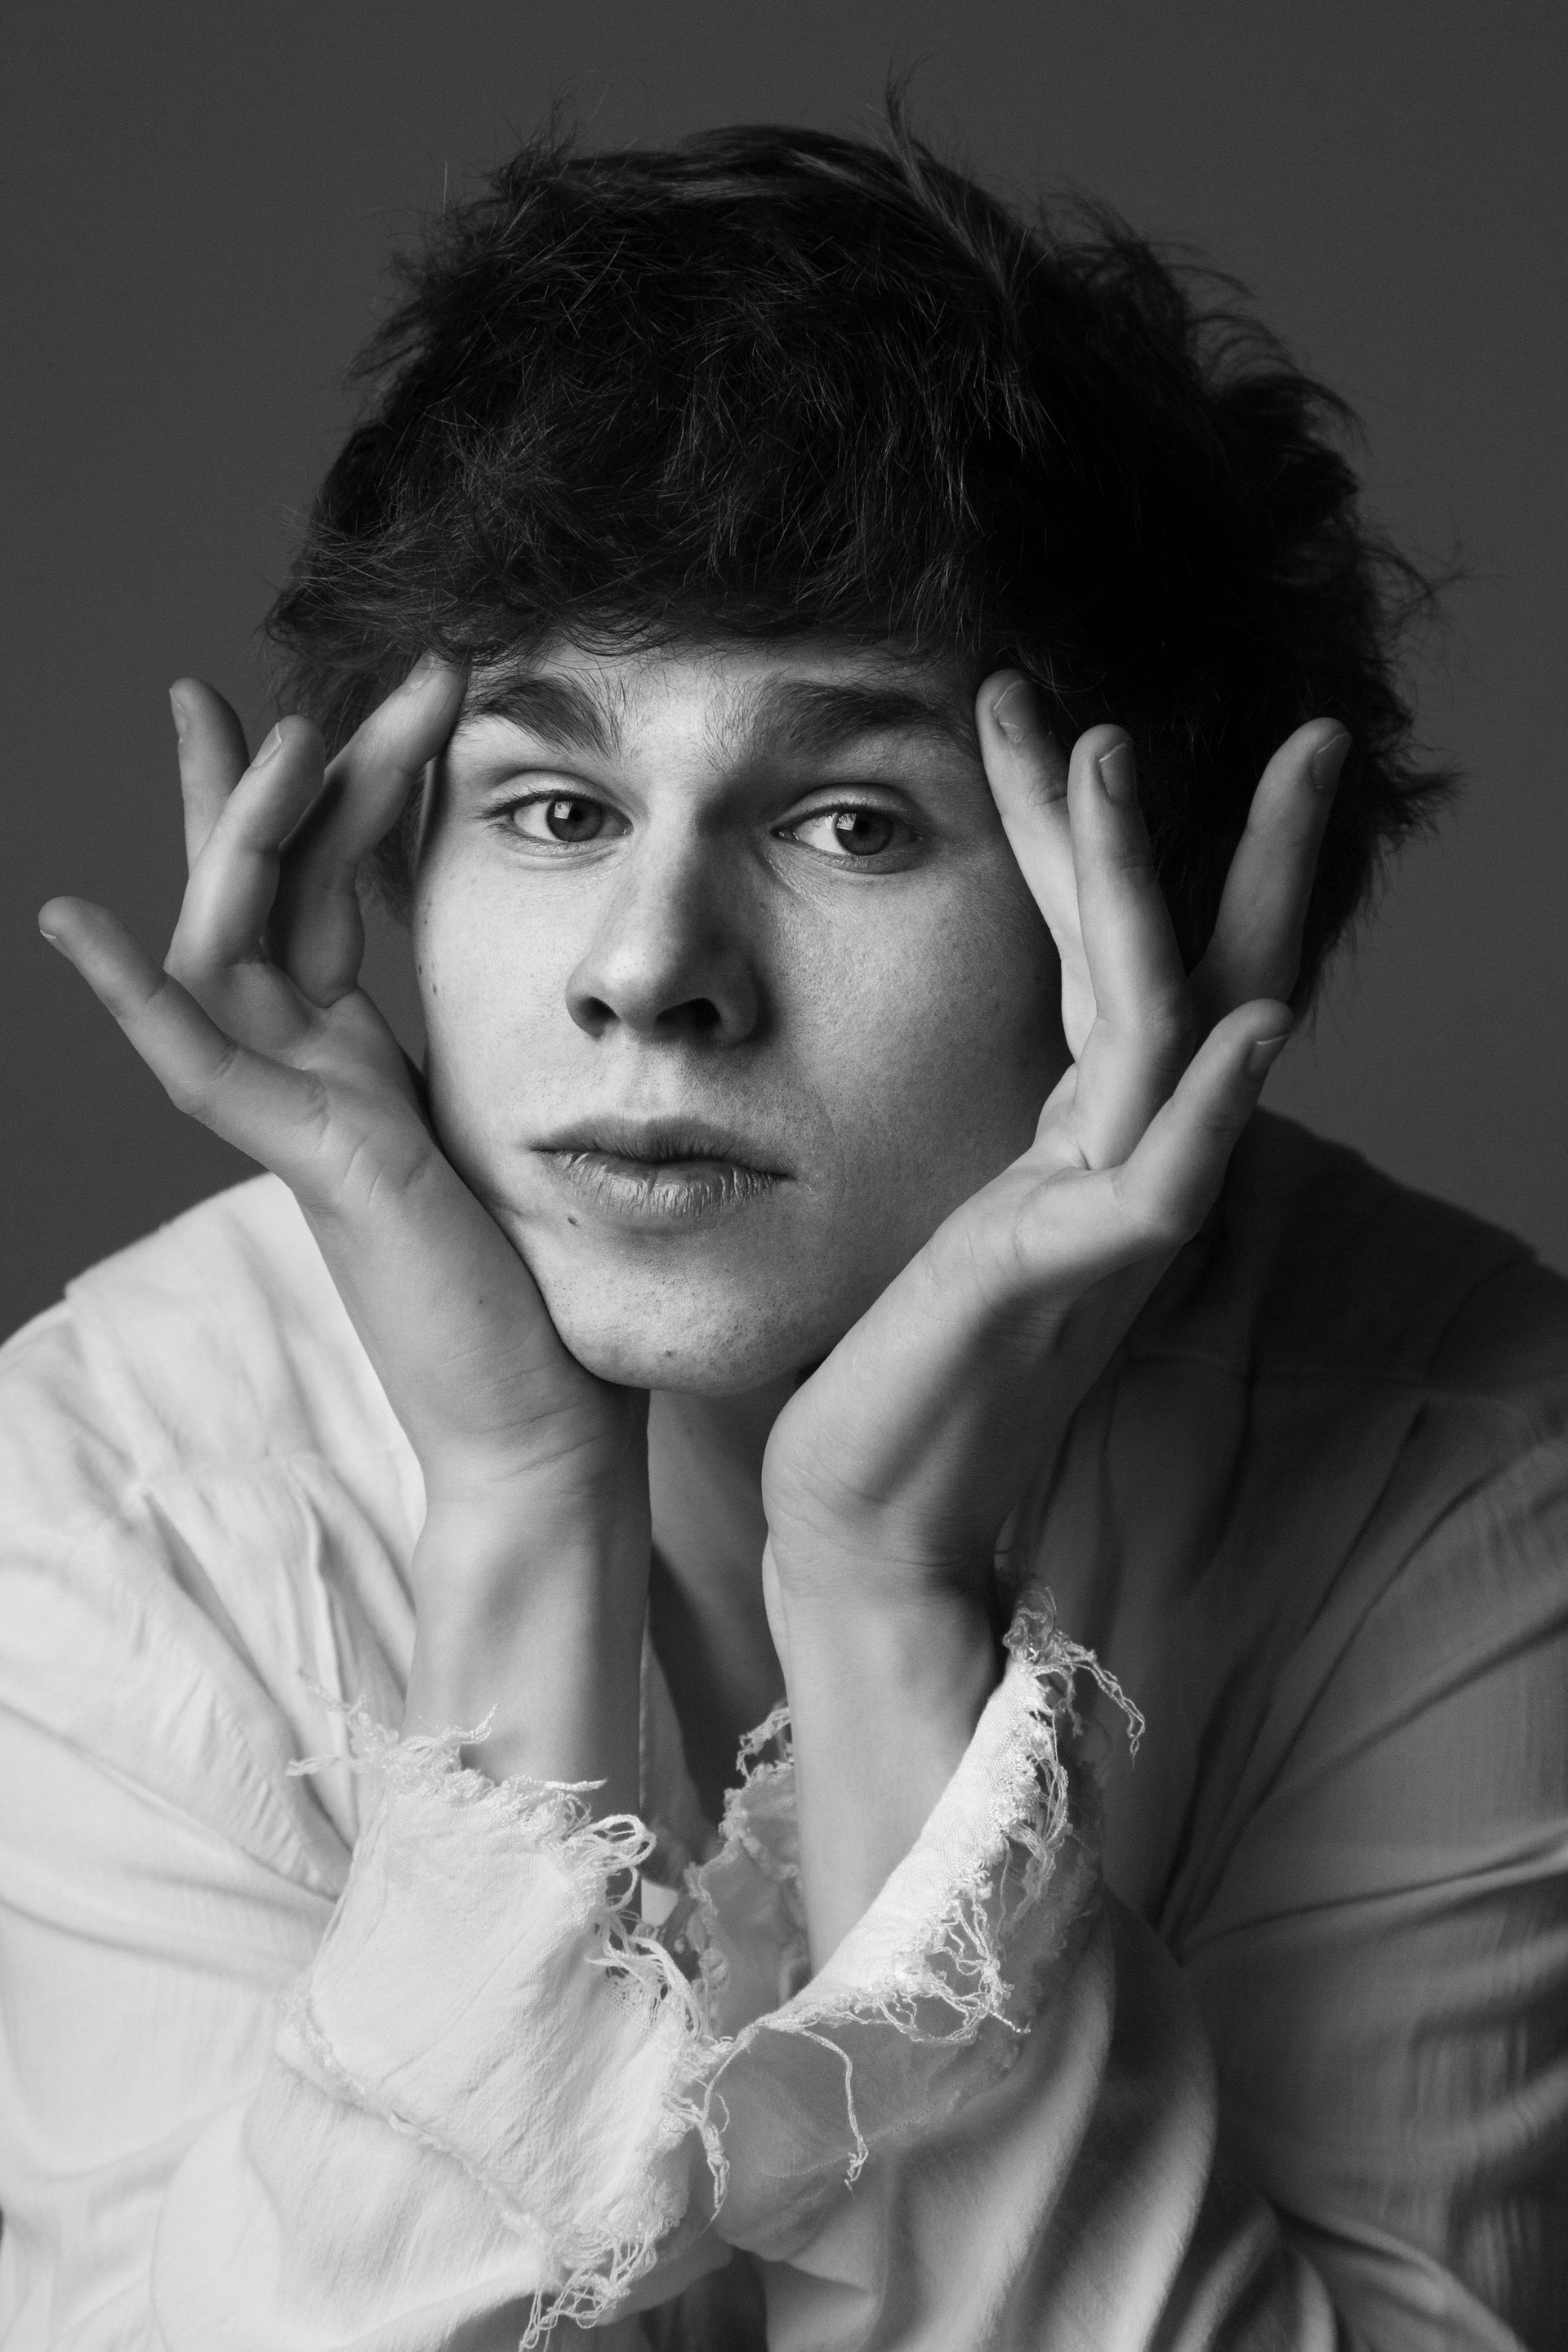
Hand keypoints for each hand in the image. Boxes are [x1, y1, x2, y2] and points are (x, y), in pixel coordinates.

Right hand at [39, 663, 649, 1793]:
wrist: (552, 1430)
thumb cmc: (554, 1297)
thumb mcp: (534, 1136)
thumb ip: (515, 1058)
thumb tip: (584, 980)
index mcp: (373, 1066)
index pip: (338, 899)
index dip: (338, 798)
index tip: (359, 703)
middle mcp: (325, 1079)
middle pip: (276, 898)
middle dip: (281, 782)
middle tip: (281, 677)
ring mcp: (307, 1120)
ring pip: (233, 948)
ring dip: (243, 838)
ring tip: (263, 733)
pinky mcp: (316, 1166)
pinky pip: (201, 1069)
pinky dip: (135, 1001)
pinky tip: (72, 923)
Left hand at [761, 678, 1346, 1956]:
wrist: (864, 1517)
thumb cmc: (902, 1376)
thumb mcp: (959, 1224)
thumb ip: (1012, 1151)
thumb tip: (1024, 1085)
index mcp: (1085, 1149)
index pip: (1133, 977)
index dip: (1127, 855)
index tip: (1088, 723)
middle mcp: (1114, 1170)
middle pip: (1197, 983)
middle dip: (1246, 852)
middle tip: (1304, 731)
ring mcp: (1099, 1224)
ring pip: (1155, 1034)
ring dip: (1143, 895)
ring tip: (1111, 757)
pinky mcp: (1062, 1285)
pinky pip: (1157, 1183)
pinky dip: (1203, 1102)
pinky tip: (1244, 1026)